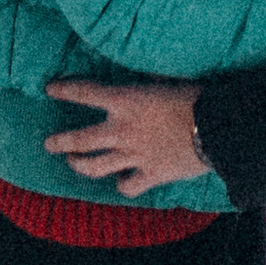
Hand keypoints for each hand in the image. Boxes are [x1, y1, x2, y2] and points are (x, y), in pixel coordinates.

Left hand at [44, 76, 213, 194]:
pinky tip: (121, 182)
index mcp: (126, 101)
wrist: (217, 128)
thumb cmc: (196, 96)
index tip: (50, 89)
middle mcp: (122, 130)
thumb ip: (149, 83)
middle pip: (80, 141)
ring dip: (80, 166)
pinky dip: (122, 185)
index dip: (65, 91)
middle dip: (60, 142)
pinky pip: (127, 186)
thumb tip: (145, 78)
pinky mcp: (148, 175)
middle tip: (48, 143)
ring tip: (72, 163)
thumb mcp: (168, 80)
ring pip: (95, 167)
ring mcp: (133, 156)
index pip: (85, 93)